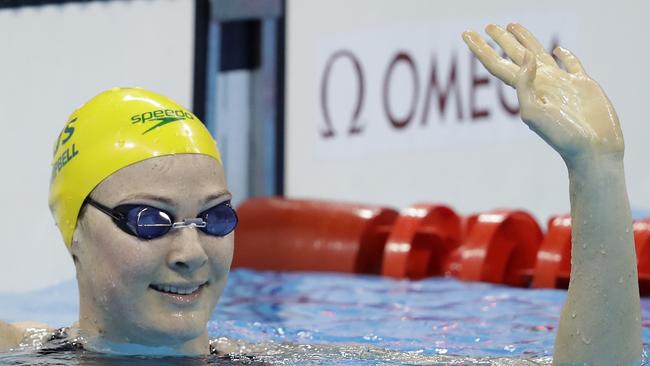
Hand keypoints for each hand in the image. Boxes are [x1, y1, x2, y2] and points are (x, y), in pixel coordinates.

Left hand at [462, 23, 622, 162]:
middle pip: (515, 56)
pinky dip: (565, 55)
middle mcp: (541, 84)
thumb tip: (525, 58)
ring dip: (525, 40)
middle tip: (488, 26)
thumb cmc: (562, 135)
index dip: (481, 49)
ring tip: (512, 25)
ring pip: (540, 54)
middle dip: (500, 40)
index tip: (467, 34)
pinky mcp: (583, 85)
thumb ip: (524, 85)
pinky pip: (571, 64)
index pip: (497, 64)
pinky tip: (558, 50)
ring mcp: (561, 84)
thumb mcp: (533, 111)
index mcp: (525, 90)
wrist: (593, 149)